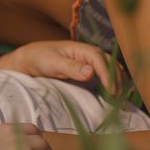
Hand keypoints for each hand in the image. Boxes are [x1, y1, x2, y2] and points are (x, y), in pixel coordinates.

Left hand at [0, 40, 120, 90]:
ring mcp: (90, 63)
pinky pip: (105, 77)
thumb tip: (91, 72)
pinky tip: (114, 97)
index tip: (111, 91)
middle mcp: (89, 55)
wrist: (31, 60)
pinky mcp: (88, 72)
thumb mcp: (52, 62)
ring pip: (111, 70)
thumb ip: (70, 67)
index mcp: (82, 49)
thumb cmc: (40, 58)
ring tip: (119, 100)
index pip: (100, 60)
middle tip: (118, 99)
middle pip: (111, 64)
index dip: (108, 74)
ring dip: (118, 83)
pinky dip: (112, 85)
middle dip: (117, 80)